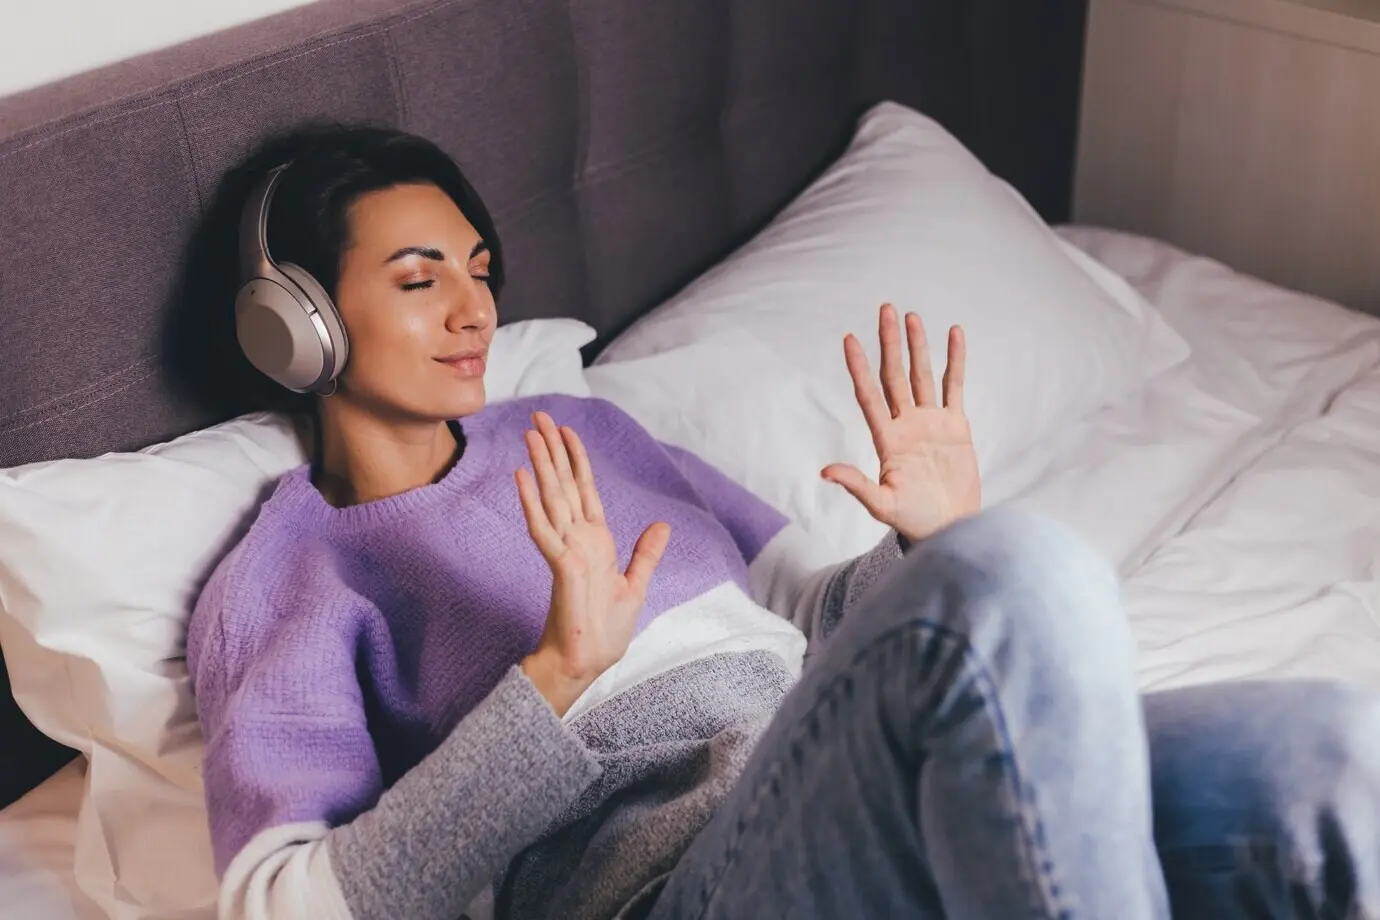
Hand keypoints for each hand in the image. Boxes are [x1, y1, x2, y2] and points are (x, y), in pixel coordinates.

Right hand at [516, 411, 670, 715]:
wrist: (588, 661)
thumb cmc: (605, 629)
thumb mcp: (635, 585)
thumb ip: (646, 554)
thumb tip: (663, 524)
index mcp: (594, 540)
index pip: (584, 489)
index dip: (575, 458)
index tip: (566, 431)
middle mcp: (577, 539)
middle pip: (563, 485)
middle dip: (552, 450)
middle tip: (538, 417)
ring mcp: (566, 550)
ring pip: (551, 498)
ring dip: (540, 466)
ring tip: (529, 435)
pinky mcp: (560, 566)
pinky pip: (543, 529)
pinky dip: (532, 503)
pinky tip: (522, 477)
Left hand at [821, 304, 980, 544]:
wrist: (950, 528)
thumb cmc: (913, 521)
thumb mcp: (883, 504)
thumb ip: (857, 485)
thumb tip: (824, 472)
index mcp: (886, 439)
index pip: (869, 395)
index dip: (859, 367)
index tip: (849, 339)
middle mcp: (906, 424)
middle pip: (895, 375)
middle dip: (890, 343)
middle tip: (885, 308)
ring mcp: (930, 422)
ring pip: (922, 375)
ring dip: (918, 345)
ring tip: (911, 316)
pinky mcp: (956, 426)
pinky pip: (954, 386)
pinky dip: (955, 360)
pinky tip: (954, 333)